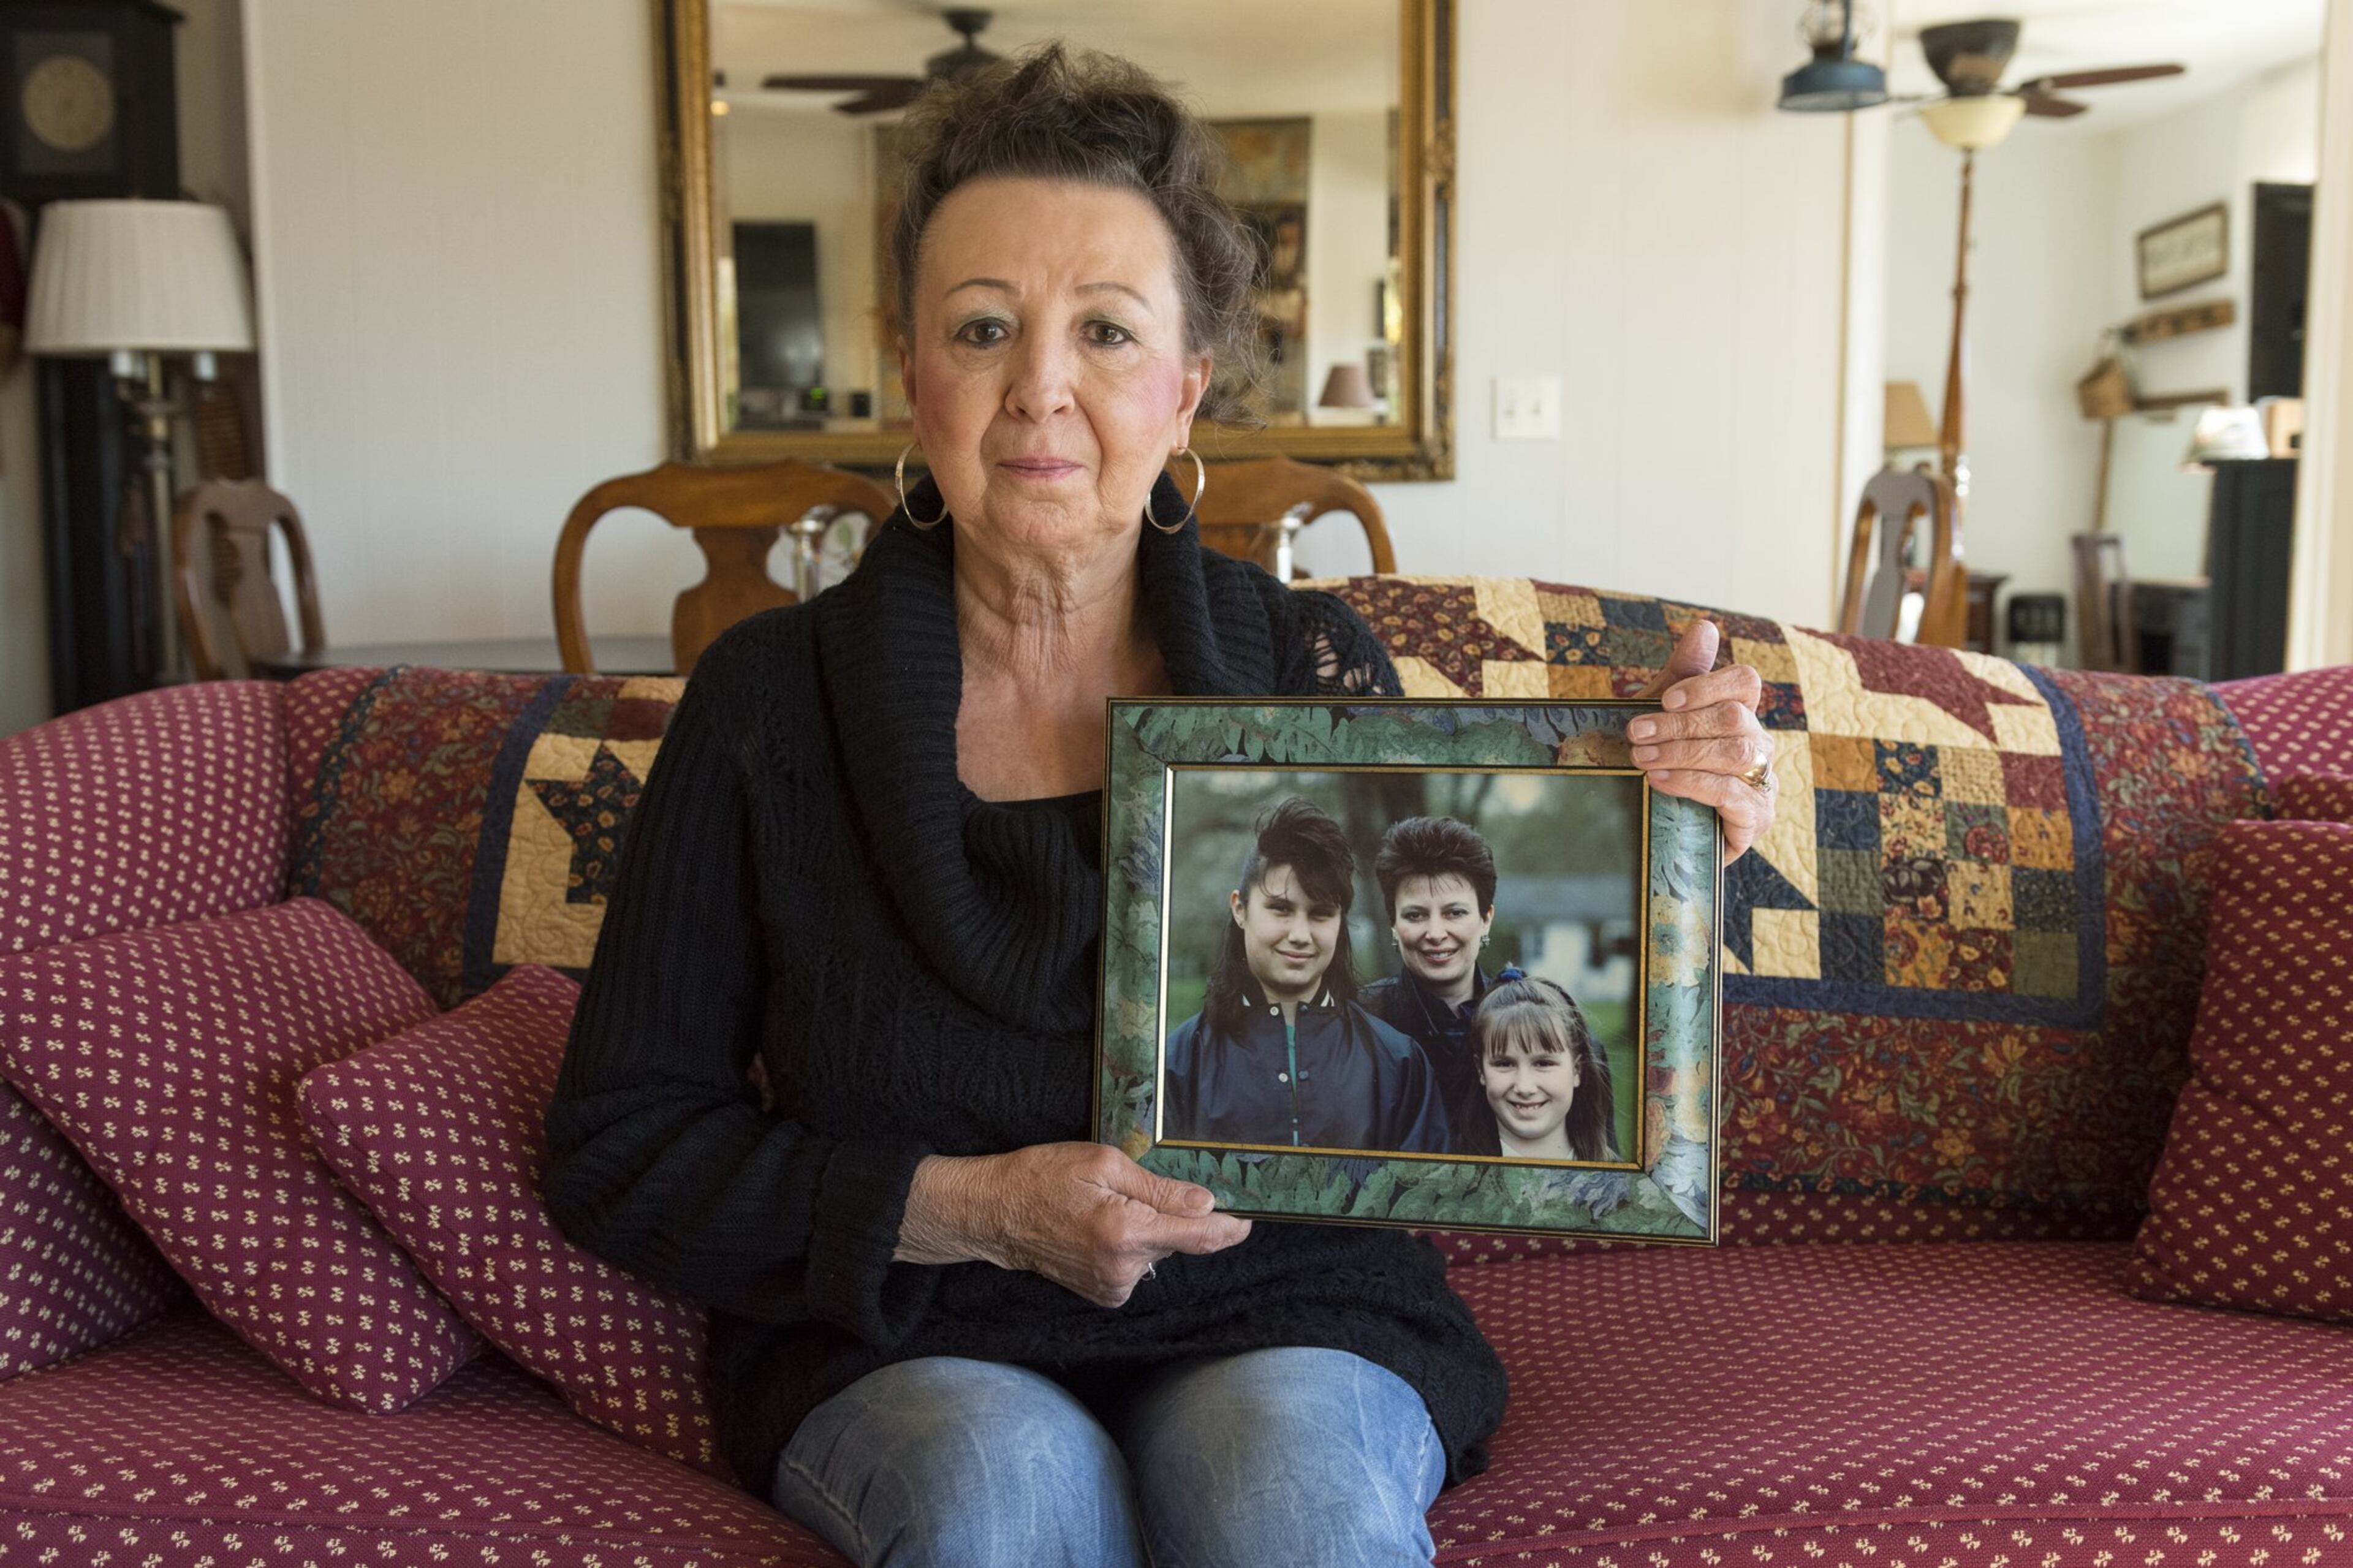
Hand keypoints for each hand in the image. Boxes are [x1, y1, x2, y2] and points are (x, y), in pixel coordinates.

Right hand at [894, 1143, 1251, 1307]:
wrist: (997, 1214)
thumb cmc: (1044, 1178)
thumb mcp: (1104, 1164)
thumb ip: (1159, 1188)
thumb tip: (1205, 1203)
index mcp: (1127, 1232)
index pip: (1199, 1236)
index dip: (1229, 1227)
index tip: (1248, 1220)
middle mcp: (1124, 1269)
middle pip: (1178, 1241)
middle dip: (1170, 1215)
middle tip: (1130, 1190)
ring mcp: (1113, 1287)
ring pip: (1158, 1252)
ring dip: (1147, 1230)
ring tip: (1104, 1208)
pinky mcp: (1104, 1294)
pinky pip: (1137, 1264)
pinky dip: (1130, 1245)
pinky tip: (1099, 1230)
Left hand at [1631, 620, 1774, 864]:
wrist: (1658, 828)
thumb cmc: (1663, 763)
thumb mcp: (1662, 718)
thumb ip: (1683, 673)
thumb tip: (1705, 626)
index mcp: (1741, 714)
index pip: (1745, 682)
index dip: (1708, 686)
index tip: (1666, 699)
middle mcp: (1760, 744)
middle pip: (1734, 718)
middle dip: (1680, 724)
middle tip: (1635, 733)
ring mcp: (1763, 782)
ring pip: (1736, 753)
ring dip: (1682, 752)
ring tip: (1641, 758)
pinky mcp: (1756, 818)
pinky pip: (1731, 793)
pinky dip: (1692, 784)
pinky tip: (1659, 782)